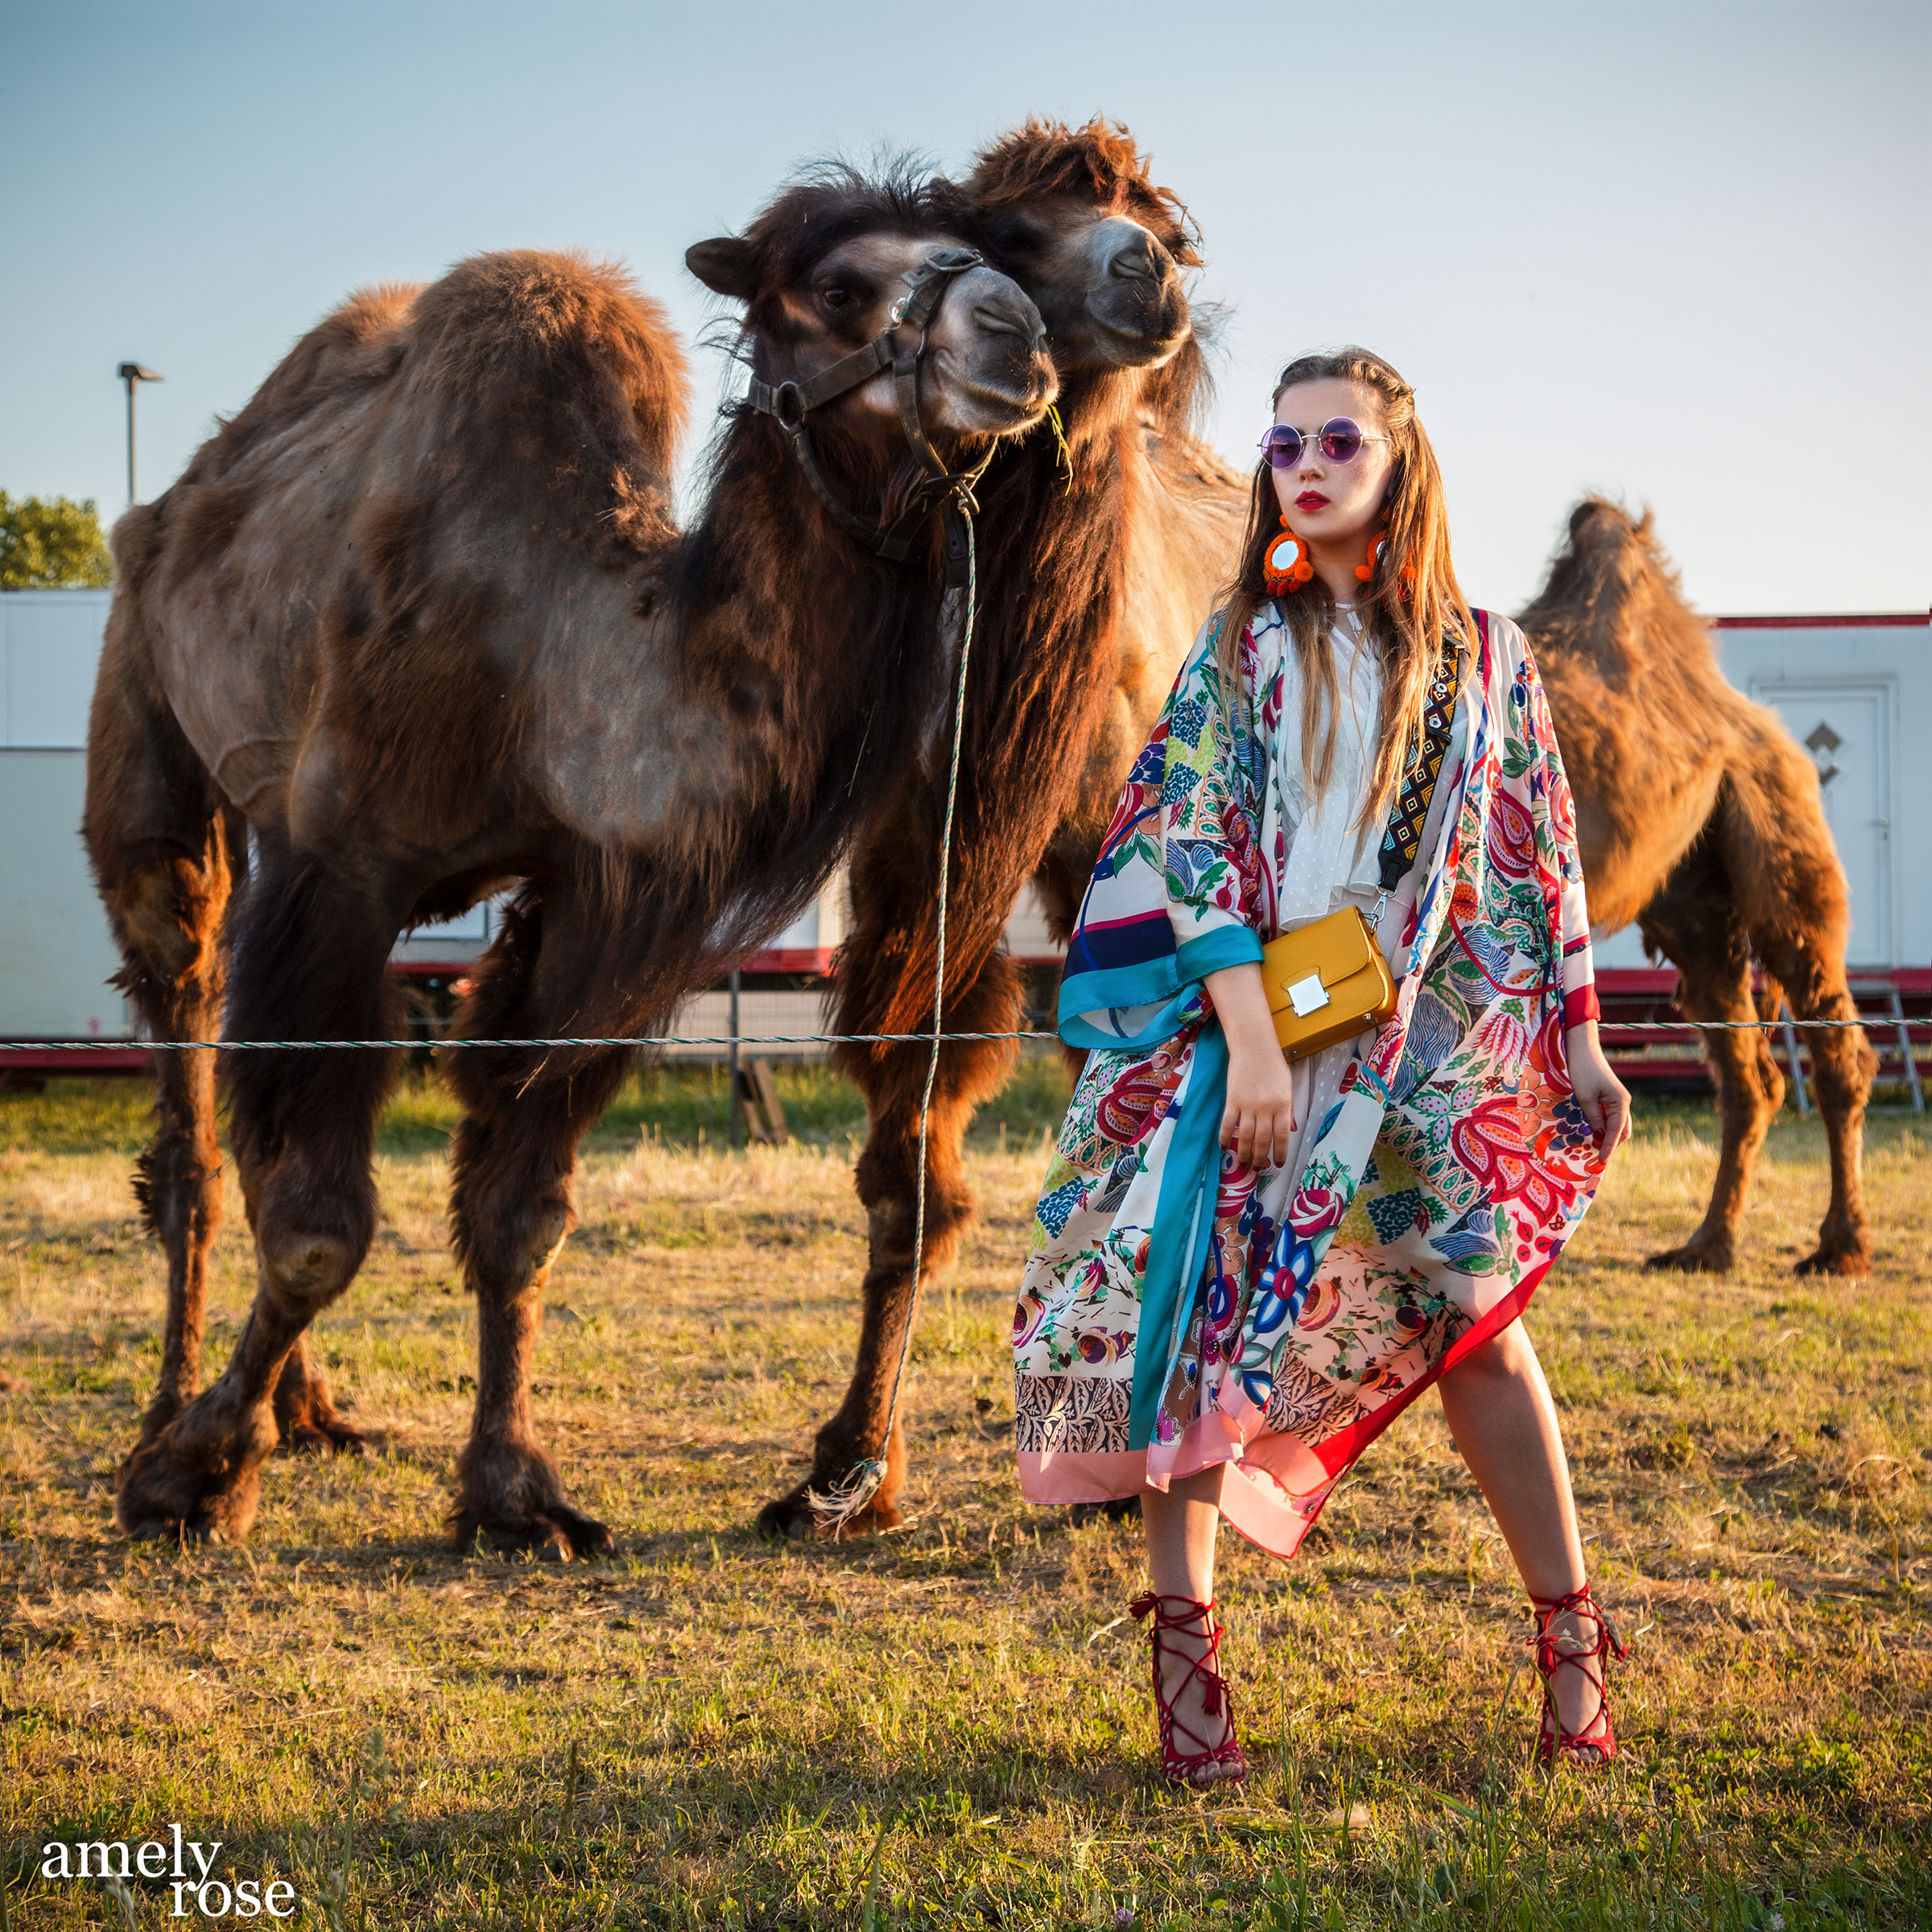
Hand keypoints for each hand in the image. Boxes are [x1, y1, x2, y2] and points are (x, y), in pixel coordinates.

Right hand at [1203, 962, 1298, 1169]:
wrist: (1253, 1047)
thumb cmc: (1273, 1066)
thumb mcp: (1287, 1087)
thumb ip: (1288, 1110)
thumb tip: (1291, 1131)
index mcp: (1283, 1104)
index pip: (1282, 1136)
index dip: (1280, 1153)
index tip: (1278, 1164)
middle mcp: (1266, 1108)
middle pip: (1263, 1141)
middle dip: (1261, 1158)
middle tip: (1258, 1168)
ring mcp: (1248, 1105)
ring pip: (1246, 1137)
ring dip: (1244, 1153)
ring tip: (1244, 1163)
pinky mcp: (1232, 1100)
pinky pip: (1228, 1124)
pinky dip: (1225, 1138)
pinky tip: (1225, 1147)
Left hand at [1566, 1020, 1630, 1159]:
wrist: (1583, 1049)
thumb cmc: (1583, 1072)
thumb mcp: (1585, 1098)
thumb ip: (1593, 1118)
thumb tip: (1599, 1136)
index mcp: (1621, 1103)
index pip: (1617, 1132)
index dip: (1608, 1147)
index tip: (1601, 1162)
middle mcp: (1623, 1102)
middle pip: (1621, 1131)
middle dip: (1611, 1144)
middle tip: (1596, 1158)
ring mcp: (1617, 1099)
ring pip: (1616, 1125)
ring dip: (1607, 1136)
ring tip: (1593, 1148)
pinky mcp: (1609, 1096)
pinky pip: (1609, 1116)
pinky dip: (1603, 1126)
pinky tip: (1592, 1132)